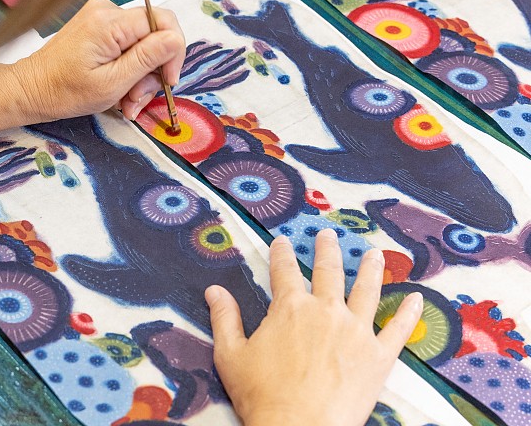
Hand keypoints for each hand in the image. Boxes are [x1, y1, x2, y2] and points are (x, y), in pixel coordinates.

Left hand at [11, 0, 185, 121]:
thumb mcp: (112, 83)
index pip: (164, 21)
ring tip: (125, 102)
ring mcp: (101, 17)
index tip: (167, 82)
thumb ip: (146, 59)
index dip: (173, 53)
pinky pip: (128, 44)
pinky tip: (118, 90)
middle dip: (151, 72)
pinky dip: (128, 69)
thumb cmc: (65, 92)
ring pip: (143, 43)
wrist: (31, 89)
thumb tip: (175, 39)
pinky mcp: (98, 26)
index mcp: (110, 22)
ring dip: (139, 76)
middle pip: (153, 35)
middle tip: (135, 101)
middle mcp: (107, 10)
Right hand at [205, 230, 422, 425]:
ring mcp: (356, 332)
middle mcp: (326, 311)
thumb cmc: (262, 395)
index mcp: (290, 309)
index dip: (282, 253)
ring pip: (367, 291)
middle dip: (327, 250)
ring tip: (374, 254)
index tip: (282, 241)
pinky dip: (409, 314)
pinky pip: (398, 329)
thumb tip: (214, 291)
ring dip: (371, 269)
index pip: (284, 271)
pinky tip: (417, 299)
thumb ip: (225, 318)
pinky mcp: (379, 356)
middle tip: (328, 236)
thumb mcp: (231, 355)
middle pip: (328, 271)